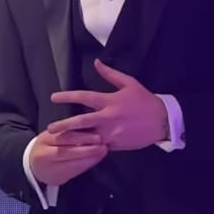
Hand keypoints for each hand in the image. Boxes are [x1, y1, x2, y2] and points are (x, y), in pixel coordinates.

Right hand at [29, 126, 107, 186]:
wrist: (33, 165)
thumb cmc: (48, 147)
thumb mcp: (53, 136)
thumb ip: (68, 134)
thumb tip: (92, 132)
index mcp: (45, 140)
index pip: (65, 138)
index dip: (83, 137)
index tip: (98, 136)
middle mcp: (45, 154)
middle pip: (69, 151)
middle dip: (88, 149)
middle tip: (103, 146)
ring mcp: (50, 168)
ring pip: (73, 164)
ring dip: (90, 159)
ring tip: (102, 153)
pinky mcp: (56, 178)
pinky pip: (74, 172)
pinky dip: (86, 166)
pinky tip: (94, 161)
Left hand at [48, 60, 168, 150]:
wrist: (162, 121)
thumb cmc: (144, 101)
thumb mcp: (129, 83)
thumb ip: (110, 74)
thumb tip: (96, 62)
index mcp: (109, 101)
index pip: (84, 97)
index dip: (67, 97)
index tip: (53, 97)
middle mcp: (107, 118)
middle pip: (81, 122)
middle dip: (64, 126)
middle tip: (50, 129)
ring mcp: (111, 134)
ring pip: (87, 139)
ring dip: (72, 141)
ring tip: (57, 143)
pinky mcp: (115, 145)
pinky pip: (97, 148)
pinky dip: (86, 149)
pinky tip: (74, 151)